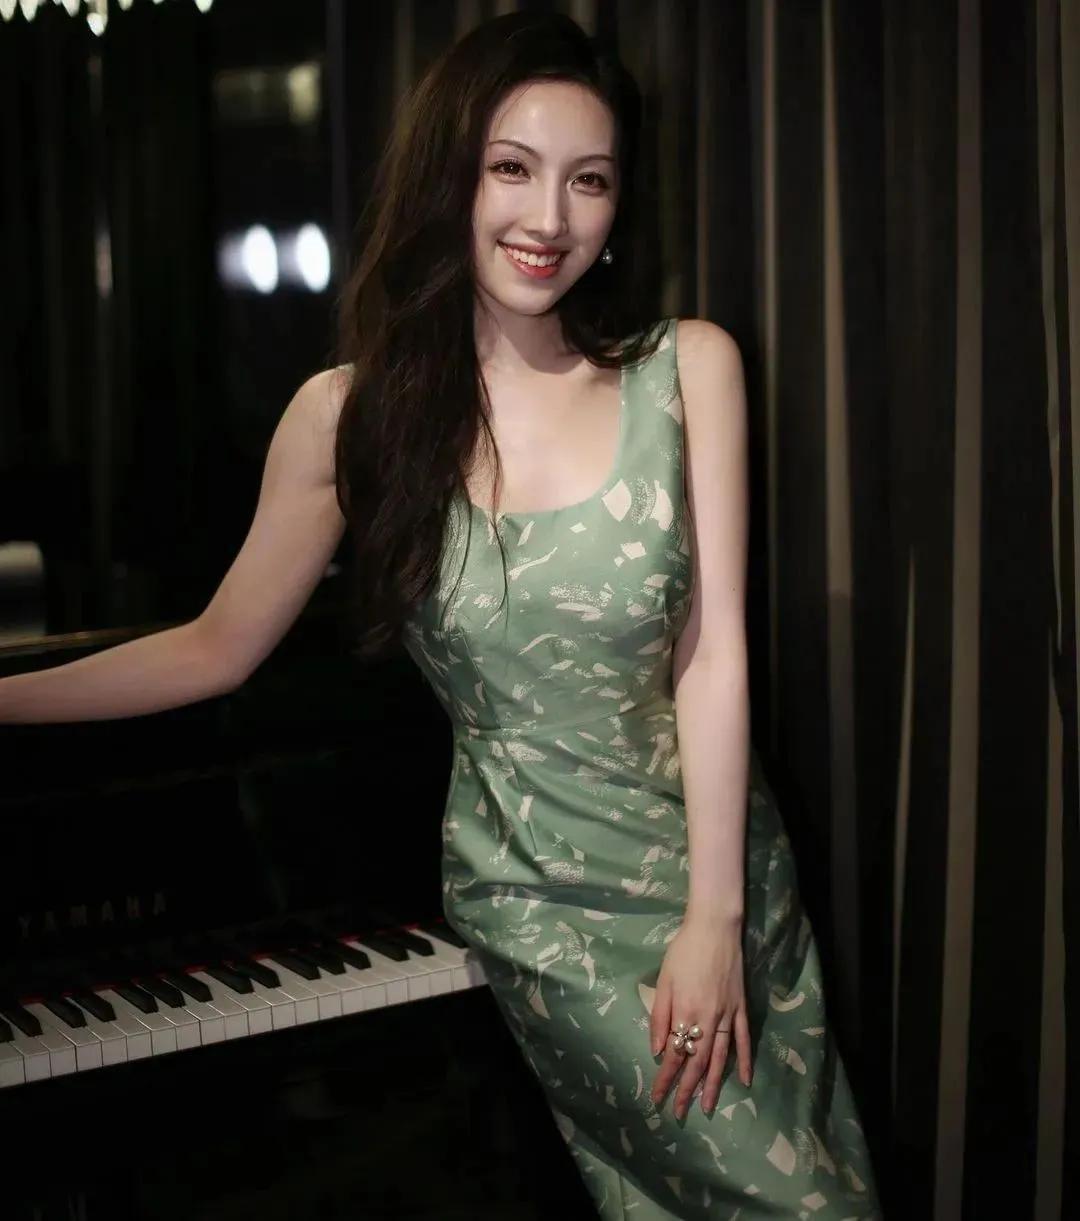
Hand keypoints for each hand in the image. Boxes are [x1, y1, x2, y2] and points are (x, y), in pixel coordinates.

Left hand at [648, 915, 751, 1118]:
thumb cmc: (684, 951)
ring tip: (706, 1107)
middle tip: (679, 1113)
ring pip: (720, 1058)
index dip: (666, 1078)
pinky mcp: (741, 1008)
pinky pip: (743, 1040)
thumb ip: (660, 1017)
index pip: (675, 1054)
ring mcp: (728, 1015)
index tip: (657, 1098)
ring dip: (712, 1084)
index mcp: (685, 1013)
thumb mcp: (664, 980)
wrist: (715, 928)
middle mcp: (708, 1020)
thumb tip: (658, 1051)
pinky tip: (744, 1081)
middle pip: (696, 1062)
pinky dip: (744, 1061)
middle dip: (686, 1089)